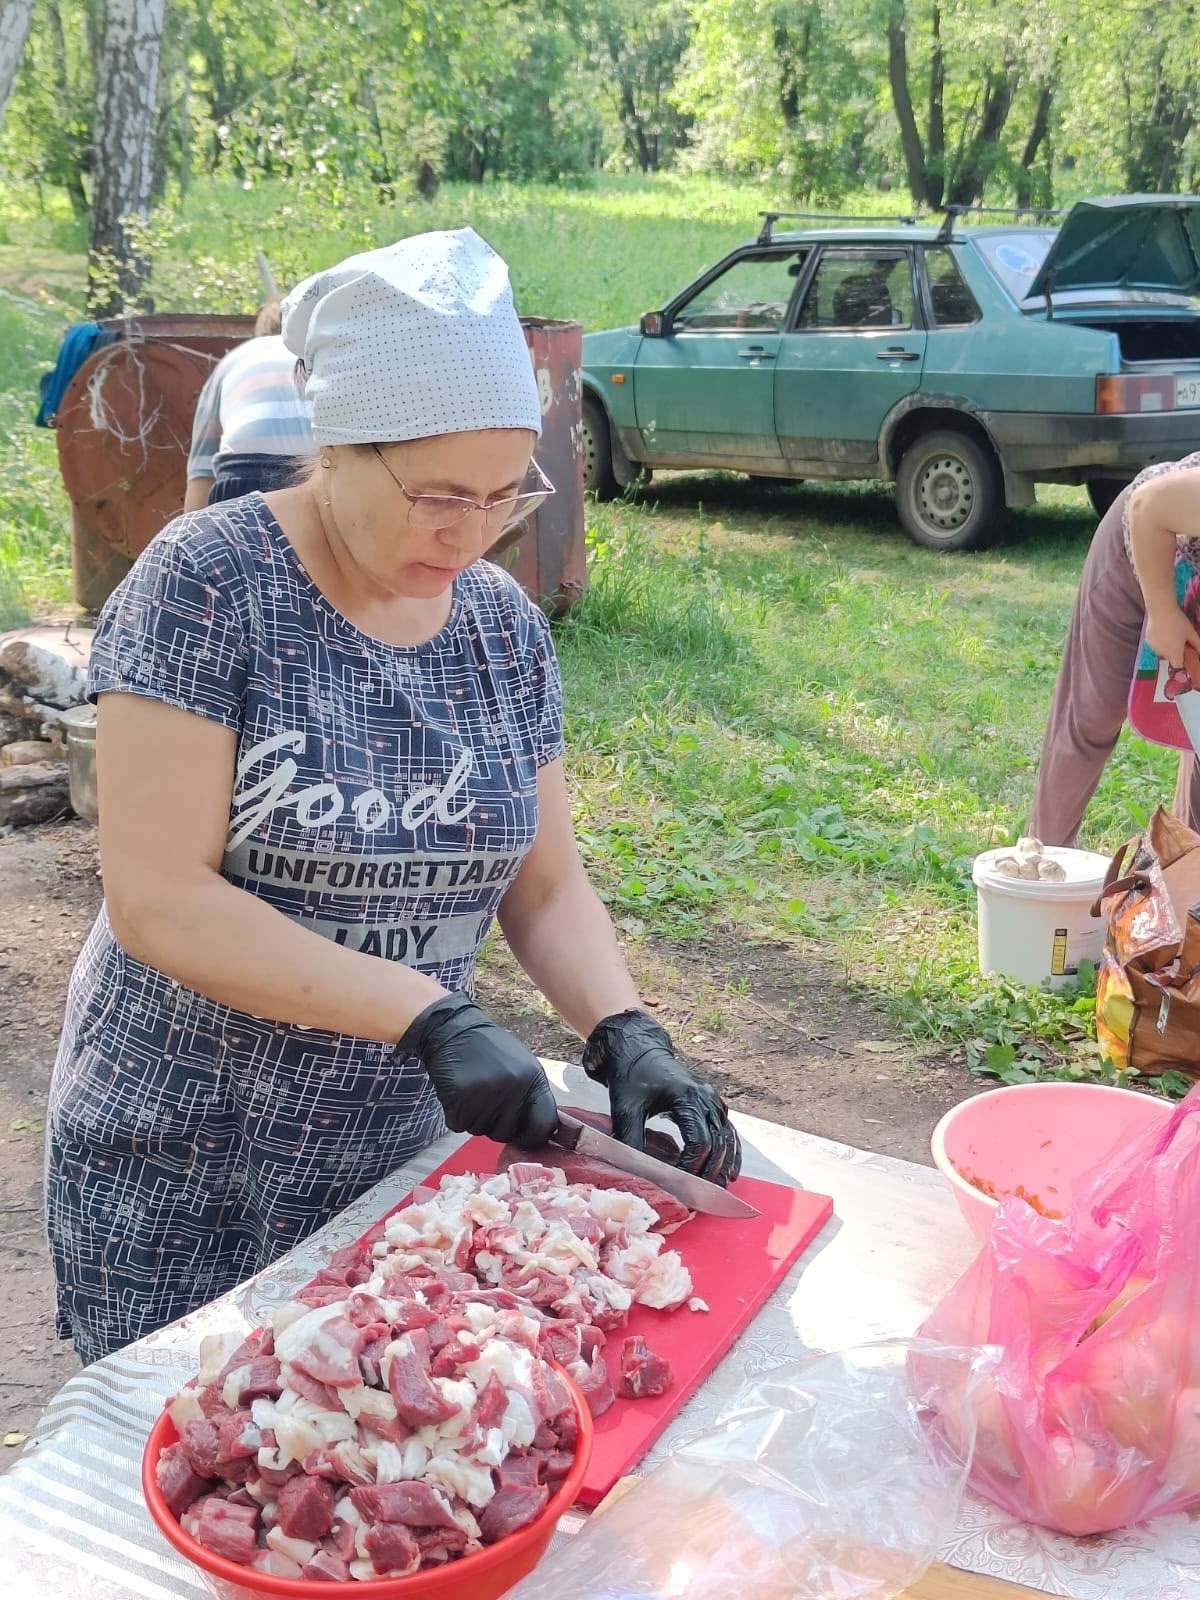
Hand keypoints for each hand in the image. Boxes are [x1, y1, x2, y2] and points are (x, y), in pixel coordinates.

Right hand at [398, 993, 558, 1146]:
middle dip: (496, 1124)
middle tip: (486, 1099)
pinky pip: (459, 1125)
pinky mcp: (460, 1100)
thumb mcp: (522, 1064)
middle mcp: (513, 1090)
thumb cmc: (488, 1049)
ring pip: (481, 1131)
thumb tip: (539, 1130)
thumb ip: (531, 1094)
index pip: (544, 1124)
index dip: (532, 1136)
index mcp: (533, 1079)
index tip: (523, 1136)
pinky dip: (456, 1114)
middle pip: (507, 1134)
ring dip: (474, 1118)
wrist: (452, 1029)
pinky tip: (458, 1092)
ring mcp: (486, 1096)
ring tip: (472, 1090)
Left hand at [582, 1009, 741, 1184]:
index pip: (700, 1141)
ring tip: (718, 1188)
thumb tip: (637, 1172)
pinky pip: (728, 1130)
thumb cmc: (631, 1077)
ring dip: (725, 1164)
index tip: (681, 1185)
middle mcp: (706, 1098)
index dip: (693, 1166)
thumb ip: (630, 1139)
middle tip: (701, 1196)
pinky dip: (731, 1151)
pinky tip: (730, 1171)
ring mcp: (712, 1099)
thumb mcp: (625, 1107)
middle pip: (719, 1143)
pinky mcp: (712, 1103)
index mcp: (687, 1097)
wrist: (638, 1049)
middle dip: (711, 1171)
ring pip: (728, 1137)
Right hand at [1147, 605, 1199, 683]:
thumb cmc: (1178, 622)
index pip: (1178, 665)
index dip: (1182, 662)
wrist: (1161, 610)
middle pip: (1170, 658)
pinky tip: (1162, 630)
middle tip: (1179, 640)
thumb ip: (1197, 645)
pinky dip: (1159, 641)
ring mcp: (1154, 647)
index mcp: (1174, 653)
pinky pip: (1156, 645)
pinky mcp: (1148, 641)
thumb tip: (1199, 652)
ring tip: (1170, 633)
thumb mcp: (1191, 633)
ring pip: (1162, 651)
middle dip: (1175, 652)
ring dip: (1166, 646)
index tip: (1186, 655)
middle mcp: (1162, 653)